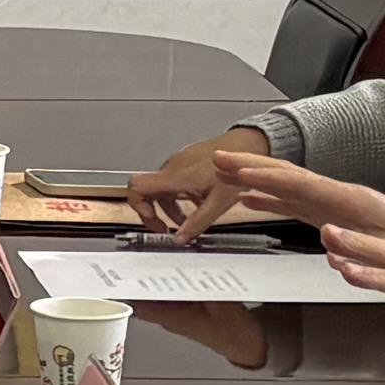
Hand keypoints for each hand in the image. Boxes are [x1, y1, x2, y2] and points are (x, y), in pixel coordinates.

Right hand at [128, 134, 257, 238]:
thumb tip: (180, 239)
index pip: (137, 186)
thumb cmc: (237, 168)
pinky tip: (197, 202)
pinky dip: (179, 196)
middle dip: (157, 214)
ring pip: (163, 188)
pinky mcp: (186, 162)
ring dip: (170, 207)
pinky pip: (174, 181)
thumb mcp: (218, 203)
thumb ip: (197, 223)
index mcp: (175, 177)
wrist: (248, 145)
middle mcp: (172, 168)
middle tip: (167, 229)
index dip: (138, 206)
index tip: (153, 220)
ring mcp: (178, 164)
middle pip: (148, 192)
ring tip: (187, 220)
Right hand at [211, 152, 384, 250]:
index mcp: (349, 199)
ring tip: (221, 172)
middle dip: (251, 166)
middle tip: (218, 159)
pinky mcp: (323, 211)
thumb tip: (328, 244)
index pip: (303, 184)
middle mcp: (333, 193)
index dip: (271, 178)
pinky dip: (266, 196)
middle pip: (286, 175)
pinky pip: (289, 201)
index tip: (244, 174)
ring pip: (283, 184)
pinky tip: (246, 197)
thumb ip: (362, 248)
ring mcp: (326, 201)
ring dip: (252, 176)